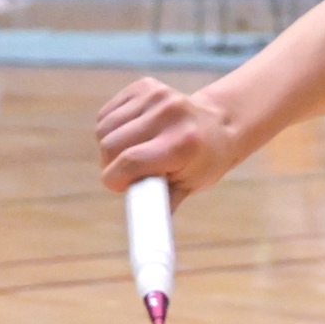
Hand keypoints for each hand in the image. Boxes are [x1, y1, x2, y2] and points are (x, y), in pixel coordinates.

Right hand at [95, 77, 237, 204]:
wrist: (220, 124)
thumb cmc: (203, 162)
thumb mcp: (188, 186)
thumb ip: (160, 205)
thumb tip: (144, 238)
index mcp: (182, 144)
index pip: (129, 162)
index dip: (115, 180)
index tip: (118, 186)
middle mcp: (169, 115)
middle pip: (110, 145)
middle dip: (111, 165)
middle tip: (126, 173)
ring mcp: (157, 96)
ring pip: (104, 128)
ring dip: (110, 146)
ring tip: (132, 152)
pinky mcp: (145, 86)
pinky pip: (108, 113)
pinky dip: (112, 127)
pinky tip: (133, 134)